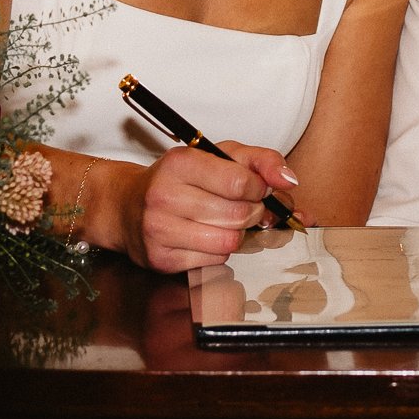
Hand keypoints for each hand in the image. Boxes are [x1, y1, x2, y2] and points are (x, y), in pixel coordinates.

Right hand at [126, 140, 297, 272]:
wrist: (126, 206)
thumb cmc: (180, 179)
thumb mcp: (218, 156)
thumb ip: (260, 160)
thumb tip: (291, 180)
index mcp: (180, 163)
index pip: (240, 182)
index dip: (258, 188)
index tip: (254, 188)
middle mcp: (165, 196)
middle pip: (238, 215)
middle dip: (252, 213)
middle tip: (244, 207)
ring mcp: (160, 230)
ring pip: (229, 242)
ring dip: (236, 234)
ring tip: (223, 222)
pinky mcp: (161, 259)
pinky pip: (214, 262)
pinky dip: (218, 252)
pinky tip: (205, 237)